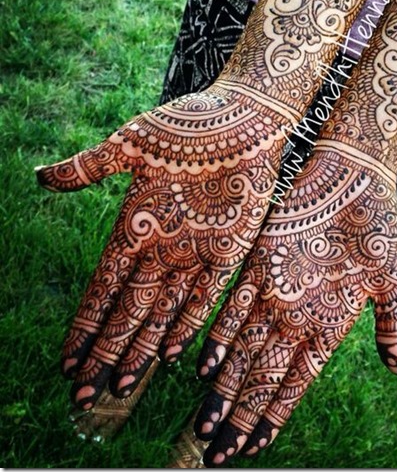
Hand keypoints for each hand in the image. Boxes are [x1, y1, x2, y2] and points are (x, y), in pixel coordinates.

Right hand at [36, 83, 293, 409]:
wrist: (244, 115)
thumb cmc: (187, 123)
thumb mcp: (132, 144)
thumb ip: (90, 167)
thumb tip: (38, 177)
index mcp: (134, 224)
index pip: (102, 288)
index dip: (85, 325)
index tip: (67, 361)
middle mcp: (162, 246)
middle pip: (128, 311)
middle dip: (106, 351)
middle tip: (84, 394)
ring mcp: (196, 250)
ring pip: (162, 312)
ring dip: (142, 348)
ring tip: (122, 387)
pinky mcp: (230, 249)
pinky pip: (206, 296)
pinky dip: (189, 324)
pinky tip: (172, 355)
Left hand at [192, 143, 396, 465]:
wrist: (357, 175)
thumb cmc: (382, 226)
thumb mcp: (393, 280)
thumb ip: (391, 326)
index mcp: (330, 324)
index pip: (295, 383)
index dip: (273, 416)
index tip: (253, 448)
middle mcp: (297, 314)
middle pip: (263, 376)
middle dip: (239, 415)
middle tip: (214, 456)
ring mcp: (277, 289)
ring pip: (243, 349)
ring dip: (224, 387)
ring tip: (204, 425)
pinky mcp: (260, 261)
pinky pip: (235, 304)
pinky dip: (219, 334)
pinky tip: (203, 365)